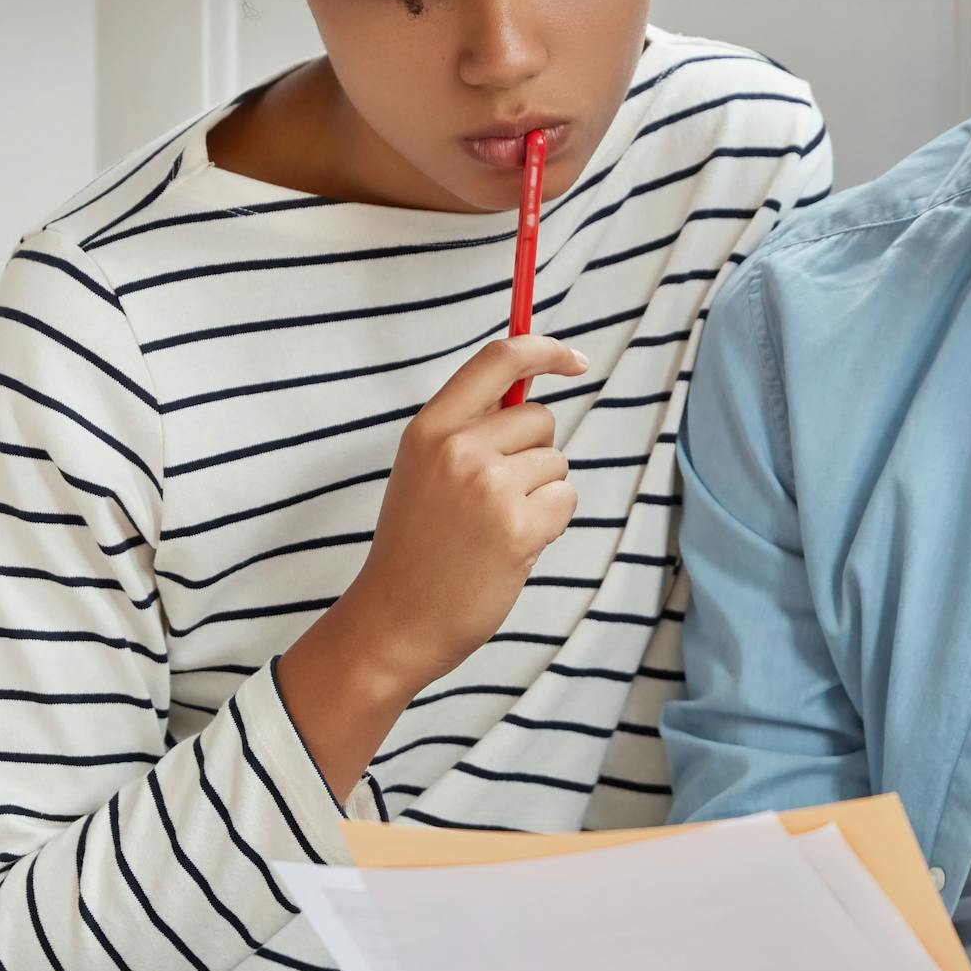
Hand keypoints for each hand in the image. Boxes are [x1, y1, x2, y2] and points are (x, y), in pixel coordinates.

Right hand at [281, 334, 585, 793]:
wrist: (396, 620)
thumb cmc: (416, 548)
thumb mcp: (423, 471)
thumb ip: (468, 430)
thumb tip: (530, 388)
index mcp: (430, 428)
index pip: (497, 360)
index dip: (543, 350)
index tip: (574, 360)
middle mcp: (458, 448)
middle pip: (539, 418)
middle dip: (533, 455)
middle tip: (493, 500)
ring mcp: (489, 487)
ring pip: (556, 464)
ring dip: (540, 496)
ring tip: (494, 529)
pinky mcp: (517, 527)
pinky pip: (565, 502)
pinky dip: (549, 526)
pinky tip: (511, 548)